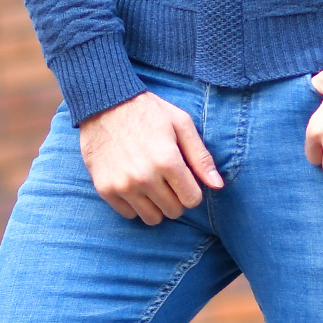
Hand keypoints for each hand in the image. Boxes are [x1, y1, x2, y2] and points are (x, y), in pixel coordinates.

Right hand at [79, 90, 224, 224]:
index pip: (192, 200)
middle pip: (173, 211)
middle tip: (168, 179)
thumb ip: (201, 156)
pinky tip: (134, 184)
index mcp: (167, 160)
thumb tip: (217, 185)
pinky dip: (135, 204)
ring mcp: (123, 185)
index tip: (184, 178)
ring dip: (156, 205)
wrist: (105, 104)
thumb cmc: (148, 111)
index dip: (192, 190)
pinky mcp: (105, 189)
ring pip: (152, 218)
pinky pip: (129, 215)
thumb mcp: (181, 123)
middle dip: (176, 198)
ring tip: (152, 183)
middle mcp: (145, 177)